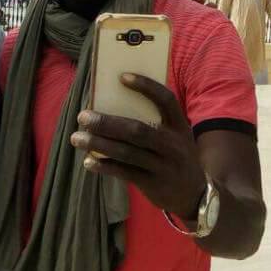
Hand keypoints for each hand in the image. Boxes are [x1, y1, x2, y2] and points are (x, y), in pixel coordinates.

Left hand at [70, 74, 206, 221]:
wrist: (194, 194)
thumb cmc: (174, 155)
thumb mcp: (174, 136)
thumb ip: (152, 122)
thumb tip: (109, 107)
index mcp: (179, 125)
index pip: (166, 100)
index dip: (146, 87)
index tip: (122, 77)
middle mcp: (173, 144)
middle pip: (137, 130)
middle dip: (107, 123)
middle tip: (83, 116)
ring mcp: (164, 166)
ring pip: (127, 153)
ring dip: (98, 144)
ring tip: (77, 137)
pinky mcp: (153, 184)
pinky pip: (125, 173)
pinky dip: (105, 166)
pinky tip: (88, 161)